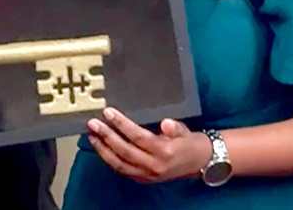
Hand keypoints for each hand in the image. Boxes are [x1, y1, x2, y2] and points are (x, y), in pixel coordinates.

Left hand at [86, 108, 210, 183]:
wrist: (200, 164)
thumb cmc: (190, 143)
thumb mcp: (185, 131)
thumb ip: (174, 127)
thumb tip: (166, 123)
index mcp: (164, 151)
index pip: (138, 137)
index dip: (122, 124)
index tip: (108, 112)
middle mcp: (154, 165)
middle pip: (125, 151)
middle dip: (106, 136)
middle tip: (93, 123)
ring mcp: (148, 175)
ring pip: (120, 164)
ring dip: (103, 150)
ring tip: (91, 136)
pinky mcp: (143, 179)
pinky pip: (122, 170)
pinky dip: (109, 159)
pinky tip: (101, 148)